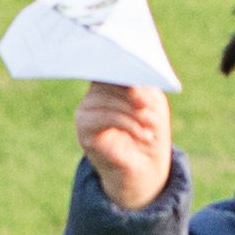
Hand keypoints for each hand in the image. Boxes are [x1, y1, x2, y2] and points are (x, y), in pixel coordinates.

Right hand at [77, 82, 173, 209]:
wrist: (144, 169)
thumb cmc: (148, 132)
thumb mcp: (151, 104)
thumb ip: (140, 87)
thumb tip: (130, 81)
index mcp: (108, 84)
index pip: (110, 66)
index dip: (128, 71)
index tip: (146, 86)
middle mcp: (93, 95)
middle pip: (107, 81)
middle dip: (133, 94)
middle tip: (151, 108)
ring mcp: (85, 110)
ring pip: (106, 99)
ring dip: (134, 112)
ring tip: (150, 125)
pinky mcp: (83, 128)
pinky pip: (104, 116)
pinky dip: (129, 124)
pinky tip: (144, 135)